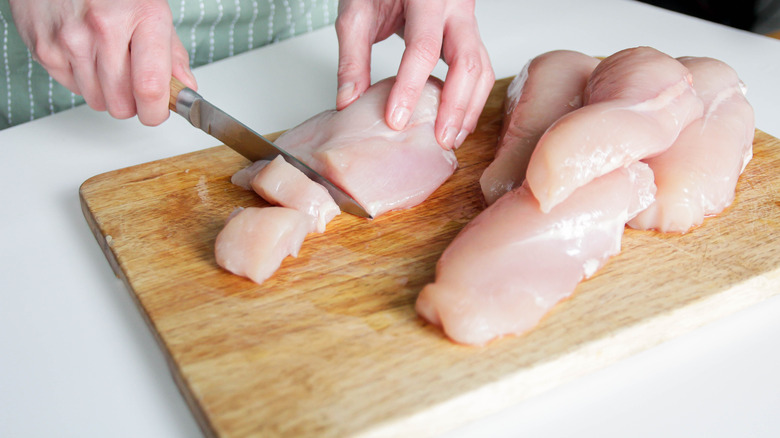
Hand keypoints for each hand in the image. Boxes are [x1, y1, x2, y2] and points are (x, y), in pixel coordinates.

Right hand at [9, 0, 196, 125]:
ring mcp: (71, 39)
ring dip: (107, 93)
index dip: (156, 111)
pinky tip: (86, 54)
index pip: (150, 87)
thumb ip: (173, 55)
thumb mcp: (153, 11)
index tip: (158, 112)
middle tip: (134, 85)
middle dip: (132, 104)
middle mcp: (104, 27)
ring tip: (108, 62)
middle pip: (122, 104)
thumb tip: (185, 89)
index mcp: (143, 16)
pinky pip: (72, 89)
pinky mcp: (45, 48)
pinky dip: (83, 80)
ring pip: (97, 101)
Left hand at [335, 0, 494, 149]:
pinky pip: (480, 68)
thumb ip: (352, 56)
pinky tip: (456, 121)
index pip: (422, 47)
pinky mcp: (468, 35)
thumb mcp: (357, 12)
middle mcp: (454, 6)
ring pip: (481, 68)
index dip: (410, 87)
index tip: (396, 119)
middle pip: (466, 62)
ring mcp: (466, 20)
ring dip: (469, 108)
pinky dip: (471, 98)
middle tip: (440, 140)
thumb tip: (348, 101)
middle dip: (454, 106)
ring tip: (451, 138)